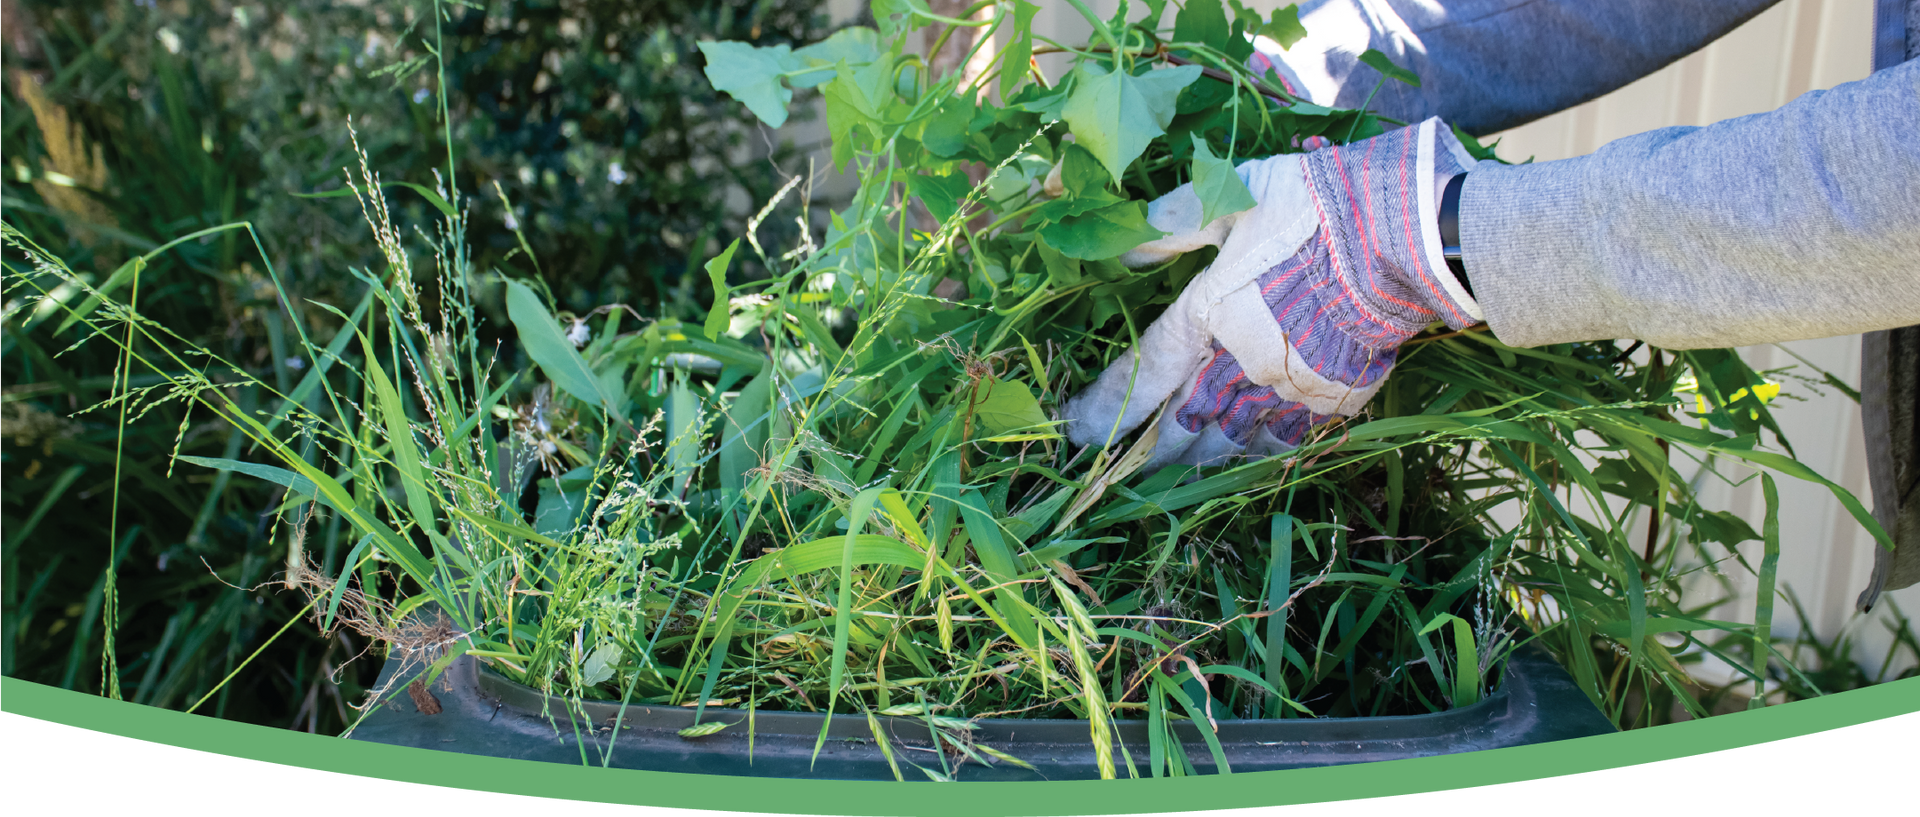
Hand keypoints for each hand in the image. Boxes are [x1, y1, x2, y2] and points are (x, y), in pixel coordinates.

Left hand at [1060, 117, 1483, 474]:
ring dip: (1195, 456)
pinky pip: (1281, 444)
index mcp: (1206, 315)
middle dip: (1146, 448)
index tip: (1075, 432)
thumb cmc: (1315, 208)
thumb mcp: (1234, 198)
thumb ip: (1173, 224)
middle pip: (1179, 425)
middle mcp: (1239, 365)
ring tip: (1173, 463)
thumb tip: (1124, 247)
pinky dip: (1253, 454)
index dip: (1105, 409)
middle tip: (1122, 462)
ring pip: (1228, 442)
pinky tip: (1240, 456)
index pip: (1141, 375)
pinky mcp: (1333, 400)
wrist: (1405, 235)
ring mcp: (1288, 389)